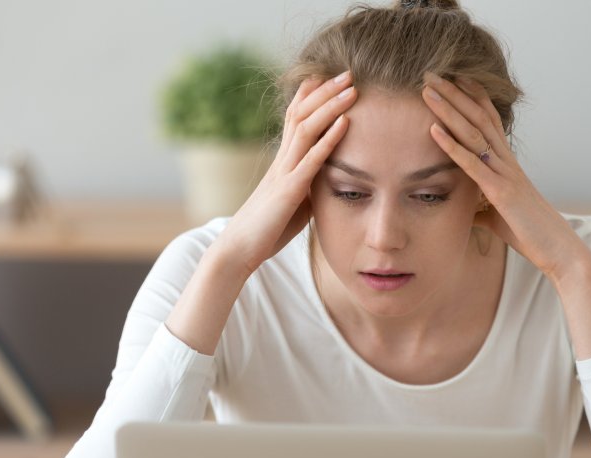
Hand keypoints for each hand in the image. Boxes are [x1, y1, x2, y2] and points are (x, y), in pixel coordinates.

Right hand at [214, 71, 357, 276]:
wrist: (238, 251)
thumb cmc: (266, 231)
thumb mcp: (294, 204)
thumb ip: (308, 187)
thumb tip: (327, 181)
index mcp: (282, 163)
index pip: (294, 119)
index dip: (311, 96)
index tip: (329, 78)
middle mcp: (281, 160)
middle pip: (301, 114)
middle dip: (325, 91)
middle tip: (348, 72)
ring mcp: (283, 172)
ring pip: (306, 128)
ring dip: (330, 106)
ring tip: (351, 88)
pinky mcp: (289, 190)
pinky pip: (312, 158)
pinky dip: (330, 138)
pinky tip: (346, 122)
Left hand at [421, 72, 586, 282]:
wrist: (558, 249)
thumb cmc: (530, 233)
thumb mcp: (499, 216)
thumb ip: (482, 208)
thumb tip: (468, 211)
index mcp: (507, 163)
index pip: (488, 120)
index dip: (471, 96)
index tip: (451, 77)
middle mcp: (506, 161)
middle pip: (478, 117)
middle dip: (454, 93)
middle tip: (430, 72)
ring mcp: (504, 173)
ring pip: (473, 133)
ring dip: (448, 110)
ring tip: (427, 90)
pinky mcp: (501, 192)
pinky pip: (472, 164)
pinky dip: (451, 146)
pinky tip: (434, 130)